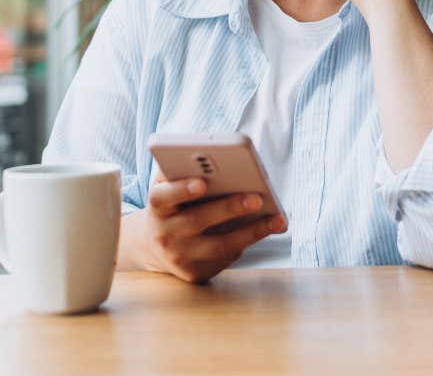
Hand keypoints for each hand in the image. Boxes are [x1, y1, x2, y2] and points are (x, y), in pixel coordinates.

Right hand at [120, 173, 286, 283]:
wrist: (156, 246)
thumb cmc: (174, 205)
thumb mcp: (171, 188)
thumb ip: (185, 171)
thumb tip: (220, 159)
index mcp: (158, 207)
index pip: (163, 197)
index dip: (181, 189)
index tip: (201, 183)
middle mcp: (165, 234)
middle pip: (197, 221)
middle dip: (229, 208)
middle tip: (257, 198)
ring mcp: (180, 257)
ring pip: (218, 245)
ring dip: (250, 232)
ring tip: (276, 219)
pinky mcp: (195, 273)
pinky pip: (225, 259)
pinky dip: (247, 242)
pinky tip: (266, 230)